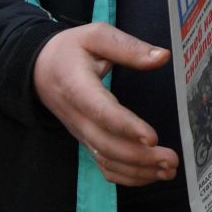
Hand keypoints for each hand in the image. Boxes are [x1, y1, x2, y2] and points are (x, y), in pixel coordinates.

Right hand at [31, 24, 177, 186]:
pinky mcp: (85, 139)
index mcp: (78, 87)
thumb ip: (128, 47)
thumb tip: (162, 57)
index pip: (101, 111)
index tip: (152, 137)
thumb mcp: (96, 35)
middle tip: (172, 160)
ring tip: (168, 171)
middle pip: (106, 144)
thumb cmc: (71, 49)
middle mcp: (77, 116)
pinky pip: (102, 164)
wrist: (39, 68)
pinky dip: (125, 175)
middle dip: (139, 156)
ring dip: (137, 170)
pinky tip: (150, 176)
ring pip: (105, 159)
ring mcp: (80, 132)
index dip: (126, 126)